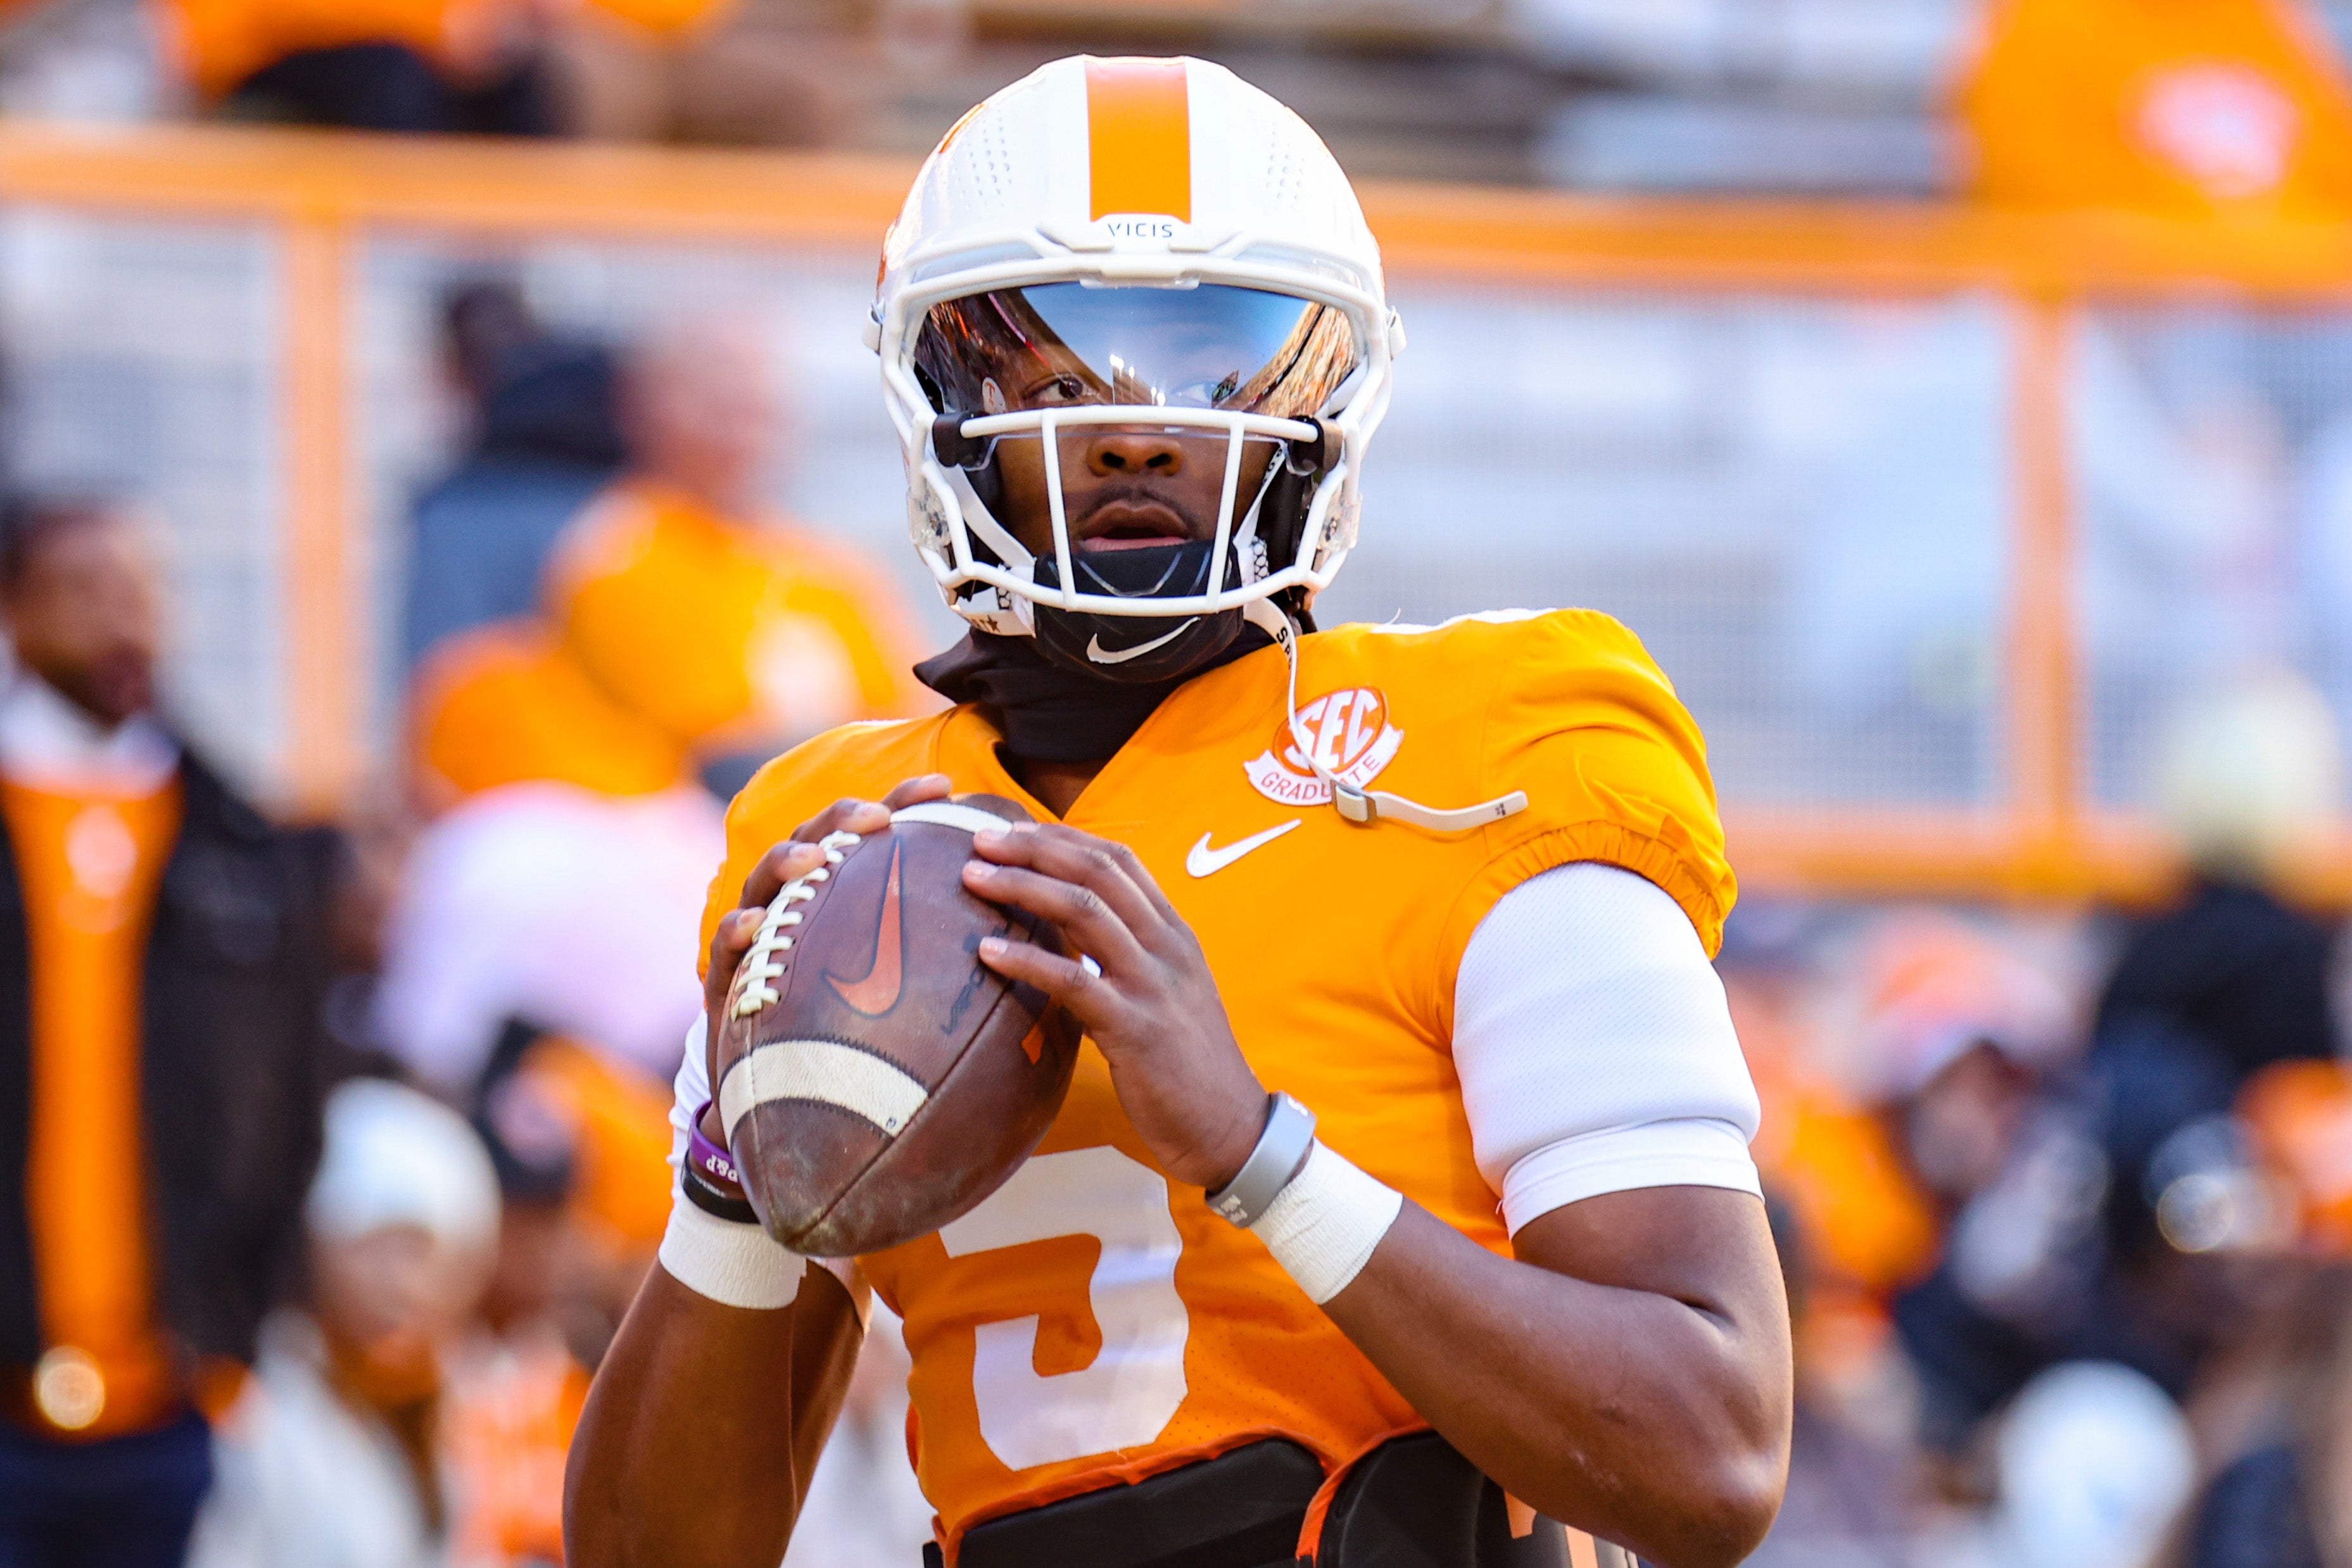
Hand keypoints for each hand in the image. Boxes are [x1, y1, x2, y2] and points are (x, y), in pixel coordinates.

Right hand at [701, 774, 953, 1142]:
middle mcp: (801, 900)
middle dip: (844, 818)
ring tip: (814, 860)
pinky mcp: (728, 975)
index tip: (944, 786)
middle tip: (878, 819)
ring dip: (787, 860)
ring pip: (766, 877)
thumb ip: (957, 963)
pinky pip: (726, 945)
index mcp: (846, 892)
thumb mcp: (910, 992)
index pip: (874, 836)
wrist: (790, 1092)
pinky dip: (737, 929)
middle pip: (817, 838)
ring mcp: (761, 933)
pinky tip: (755, 925)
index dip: (904, 804)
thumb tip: (1050, 953)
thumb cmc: (859, 1034)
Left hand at [964, 822, 1267, 1190]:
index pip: (1119, 861)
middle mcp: (1167, 947)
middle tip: (981, 840)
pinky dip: (1025, 960)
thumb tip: (1062, 930)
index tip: (1013, 829)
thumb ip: (1124, 955)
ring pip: (1084, 912)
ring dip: (1022, 887)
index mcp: (1174, 934)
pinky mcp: (1135, 1029)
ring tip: (972, 879)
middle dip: (1034, 848)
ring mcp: (1153, 985)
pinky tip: (986, 953)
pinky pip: (1073, 981)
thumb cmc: (1188, 1065)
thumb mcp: (1166, 993)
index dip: (1063, 837)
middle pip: (1096, 873)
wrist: (1229, 1126)